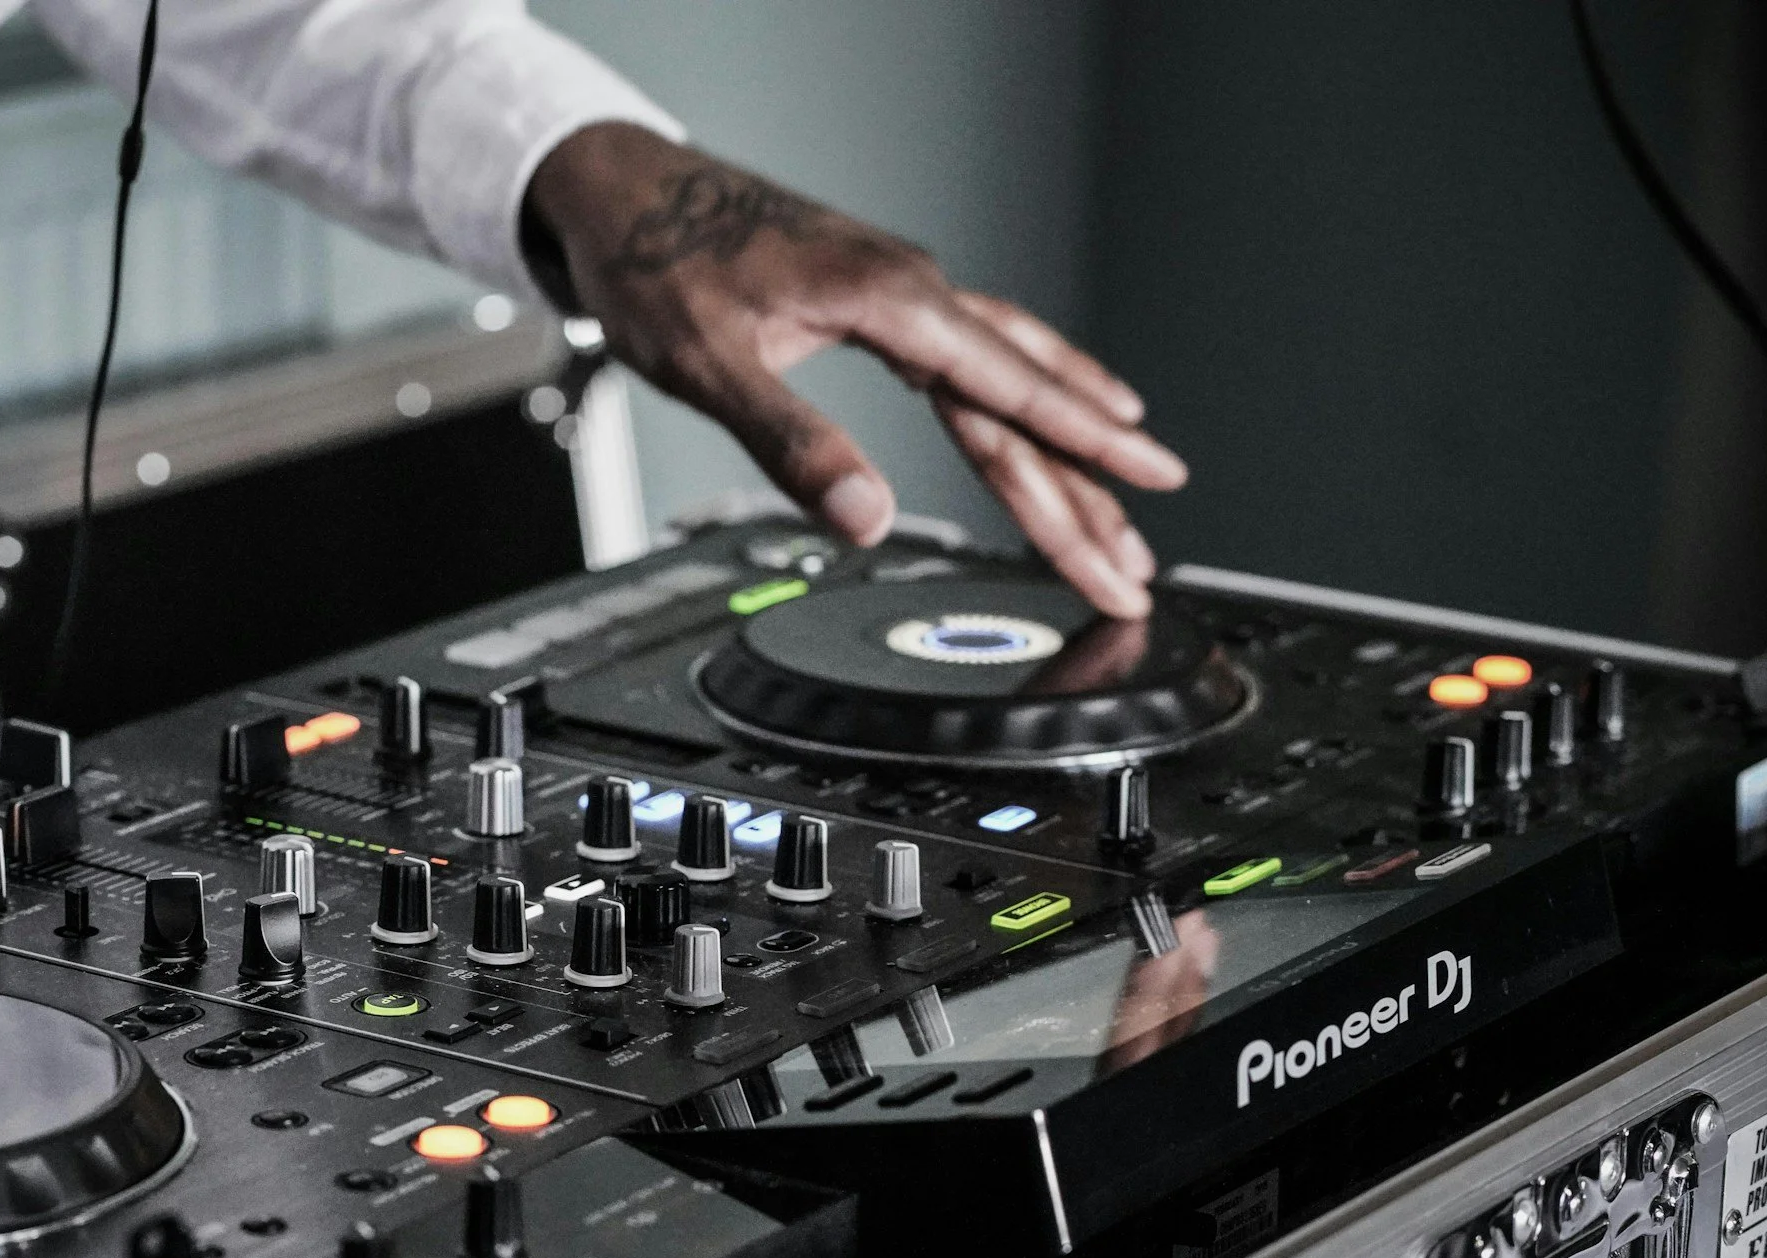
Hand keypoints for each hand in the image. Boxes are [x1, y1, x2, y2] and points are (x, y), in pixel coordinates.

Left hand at [525, 123, 1186, 617]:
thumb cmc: (656, 262)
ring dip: (1069, 439)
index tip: (1145, 490)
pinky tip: (1055, 403)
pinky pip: (980, 349)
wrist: (621, 191)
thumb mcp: (711, 366)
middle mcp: (912, 290)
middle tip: (1137, 556)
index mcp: (889, 301)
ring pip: (1011, 373)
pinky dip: (1027, 386)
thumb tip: (866, 516)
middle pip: (1024, 399)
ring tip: (1129, 493)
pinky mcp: (882, 299)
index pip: (1009, 394)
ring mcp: (902, 292)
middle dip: (1088, 484)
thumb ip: (793, 443)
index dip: (1082, 453)